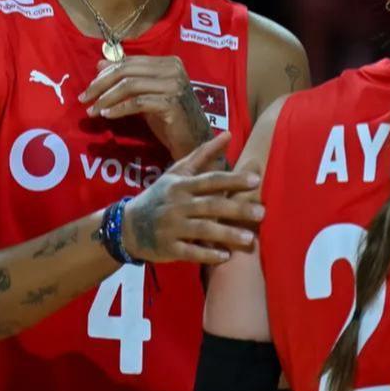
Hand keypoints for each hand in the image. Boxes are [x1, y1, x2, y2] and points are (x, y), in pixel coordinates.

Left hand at [80, 56, 212, 157]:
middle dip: (101, 85)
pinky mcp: (172, 103)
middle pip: (127, 71)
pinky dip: (118, 109)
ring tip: (93, 110)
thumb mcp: (145, 95)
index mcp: (168, 62)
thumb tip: (100, 64)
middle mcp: (173, 69)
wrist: (193, 141)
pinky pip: (138, 103)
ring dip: (106, 98)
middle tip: (84, 99)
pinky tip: (107, 115)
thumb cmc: (169, 118)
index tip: (88, 89)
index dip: (105, 74)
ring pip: (130, 86)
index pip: (128, 62)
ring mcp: (175, 85)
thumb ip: (127, 79)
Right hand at [122, 133, 265, 264]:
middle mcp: (177, 204)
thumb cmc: (160, 196)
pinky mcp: (167, 248)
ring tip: (250, 239)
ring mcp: (171, 227)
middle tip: (262, 212)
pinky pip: (190, 252)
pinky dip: (208, 254)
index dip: (233, 179)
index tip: (256, 180)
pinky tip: (226, 256)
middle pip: (211, 205)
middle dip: (237, 209)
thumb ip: (203, 154)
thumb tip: (227, 134)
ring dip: (227, 234)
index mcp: (182, 185)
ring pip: (203, 230)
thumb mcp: (178, 172)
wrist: (127, 226)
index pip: (211, 180)